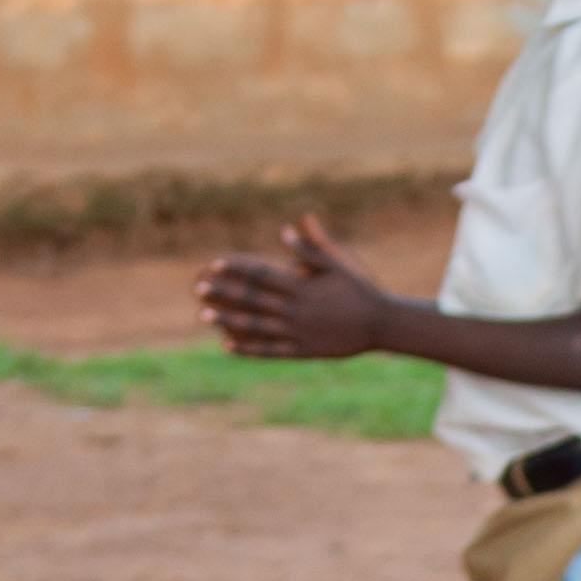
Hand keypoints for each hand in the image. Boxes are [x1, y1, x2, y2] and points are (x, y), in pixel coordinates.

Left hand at [204, 220, 405, 367]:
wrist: (381, 324)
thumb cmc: (360, 290)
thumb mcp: (338, 264)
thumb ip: (310, 249)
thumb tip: (286, 230)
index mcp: (303, 286)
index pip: (262, 274)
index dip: (237, 268)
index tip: (216, 264)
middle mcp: (296, 309)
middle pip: (252, 299)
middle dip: (224, 292)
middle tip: (199, 288)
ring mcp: (298, 331)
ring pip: (255, 326)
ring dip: (228, 320)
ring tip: (204, 314)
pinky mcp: (302, 350)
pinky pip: (270, 350)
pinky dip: (247, 348)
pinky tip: (227, 345)